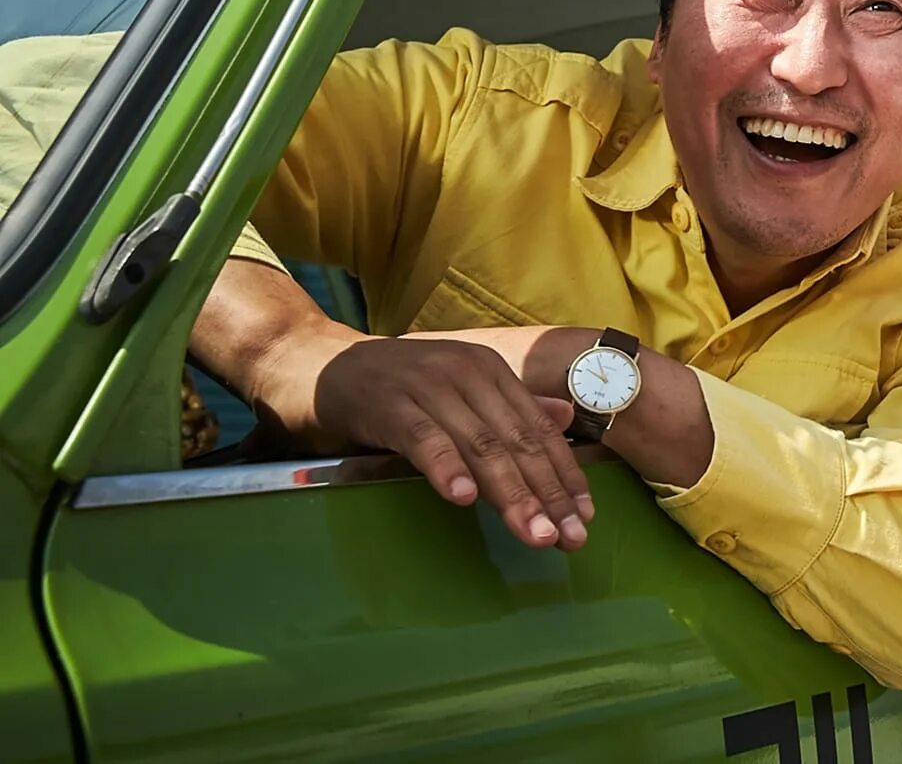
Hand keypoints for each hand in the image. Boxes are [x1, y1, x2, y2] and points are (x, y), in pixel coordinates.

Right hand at [255, 324, 593, 549]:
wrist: (315, 362)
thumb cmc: (392, 387)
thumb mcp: (456, 391)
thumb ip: (507, 406)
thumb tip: (563, 419)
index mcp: (490, 371)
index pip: (538, 429)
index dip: (565, 474)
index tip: (586, 517)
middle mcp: (467, 373)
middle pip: (517, 441)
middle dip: (549, 493)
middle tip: (570, 539)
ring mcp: (428, 386)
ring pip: (480, 445)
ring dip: (511, 493)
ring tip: (535, 532)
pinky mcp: (389, 404)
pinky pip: (424, 439)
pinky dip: (446, 468)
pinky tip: (463, 498)